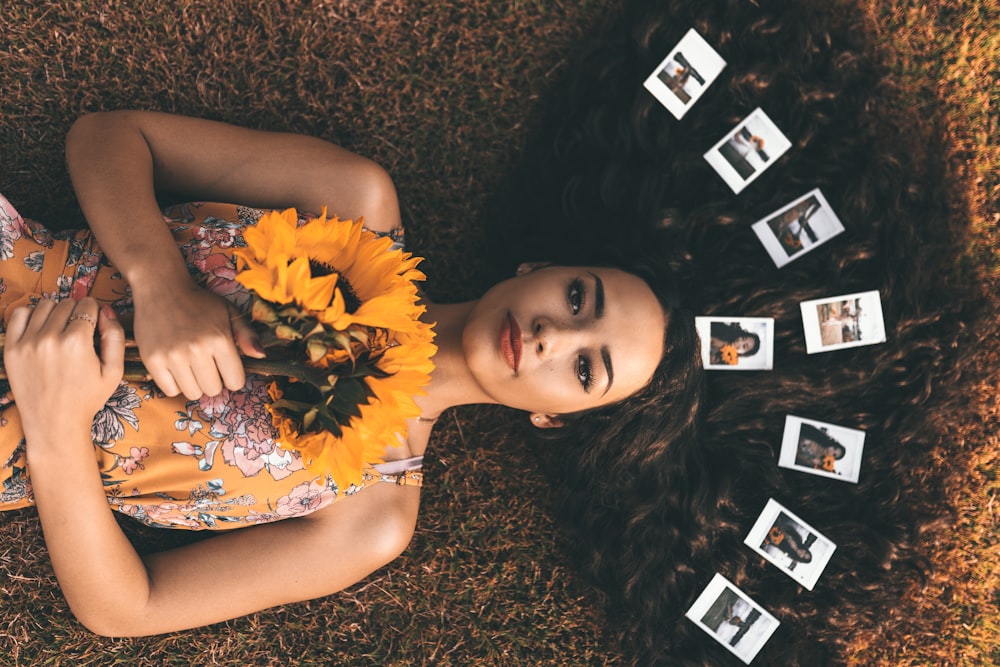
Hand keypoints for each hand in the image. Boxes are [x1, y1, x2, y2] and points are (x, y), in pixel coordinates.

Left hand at [4, 298, 123, 441]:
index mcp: (77, 342)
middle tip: (78, 330)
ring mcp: (27, 343)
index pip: (87, 305)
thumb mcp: (114, 371)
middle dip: (76, 312)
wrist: (55, 424)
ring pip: (44, 306)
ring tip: (60, 329)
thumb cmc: (87, 398)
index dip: (94, 312)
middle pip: (67, 304)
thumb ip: (115, 336)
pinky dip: (30, 314)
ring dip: (55, 312)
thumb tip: (105, 310)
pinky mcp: (11, 349)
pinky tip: (40, 328)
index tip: (93, 323)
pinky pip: (19, 314)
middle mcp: (50, 338)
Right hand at [131, 282, 263, 399]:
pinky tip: (175, 366)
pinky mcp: (152, 360)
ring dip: (195, 383)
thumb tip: (261, 355)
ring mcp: (172, 356)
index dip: (232, 376)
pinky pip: (170, 390)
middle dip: (213, 380)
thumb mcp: (229, 311)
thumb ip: (247, 334)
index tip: (225, 366)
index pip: (235, 382)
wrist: (161, 287)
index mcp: (219, 339)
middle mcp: (196, 349)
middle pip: (213, 390)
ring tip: (191, 364)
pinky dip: (174, 383)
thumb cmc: (200, 302)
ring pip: (192, 393)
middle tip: (206, 363)